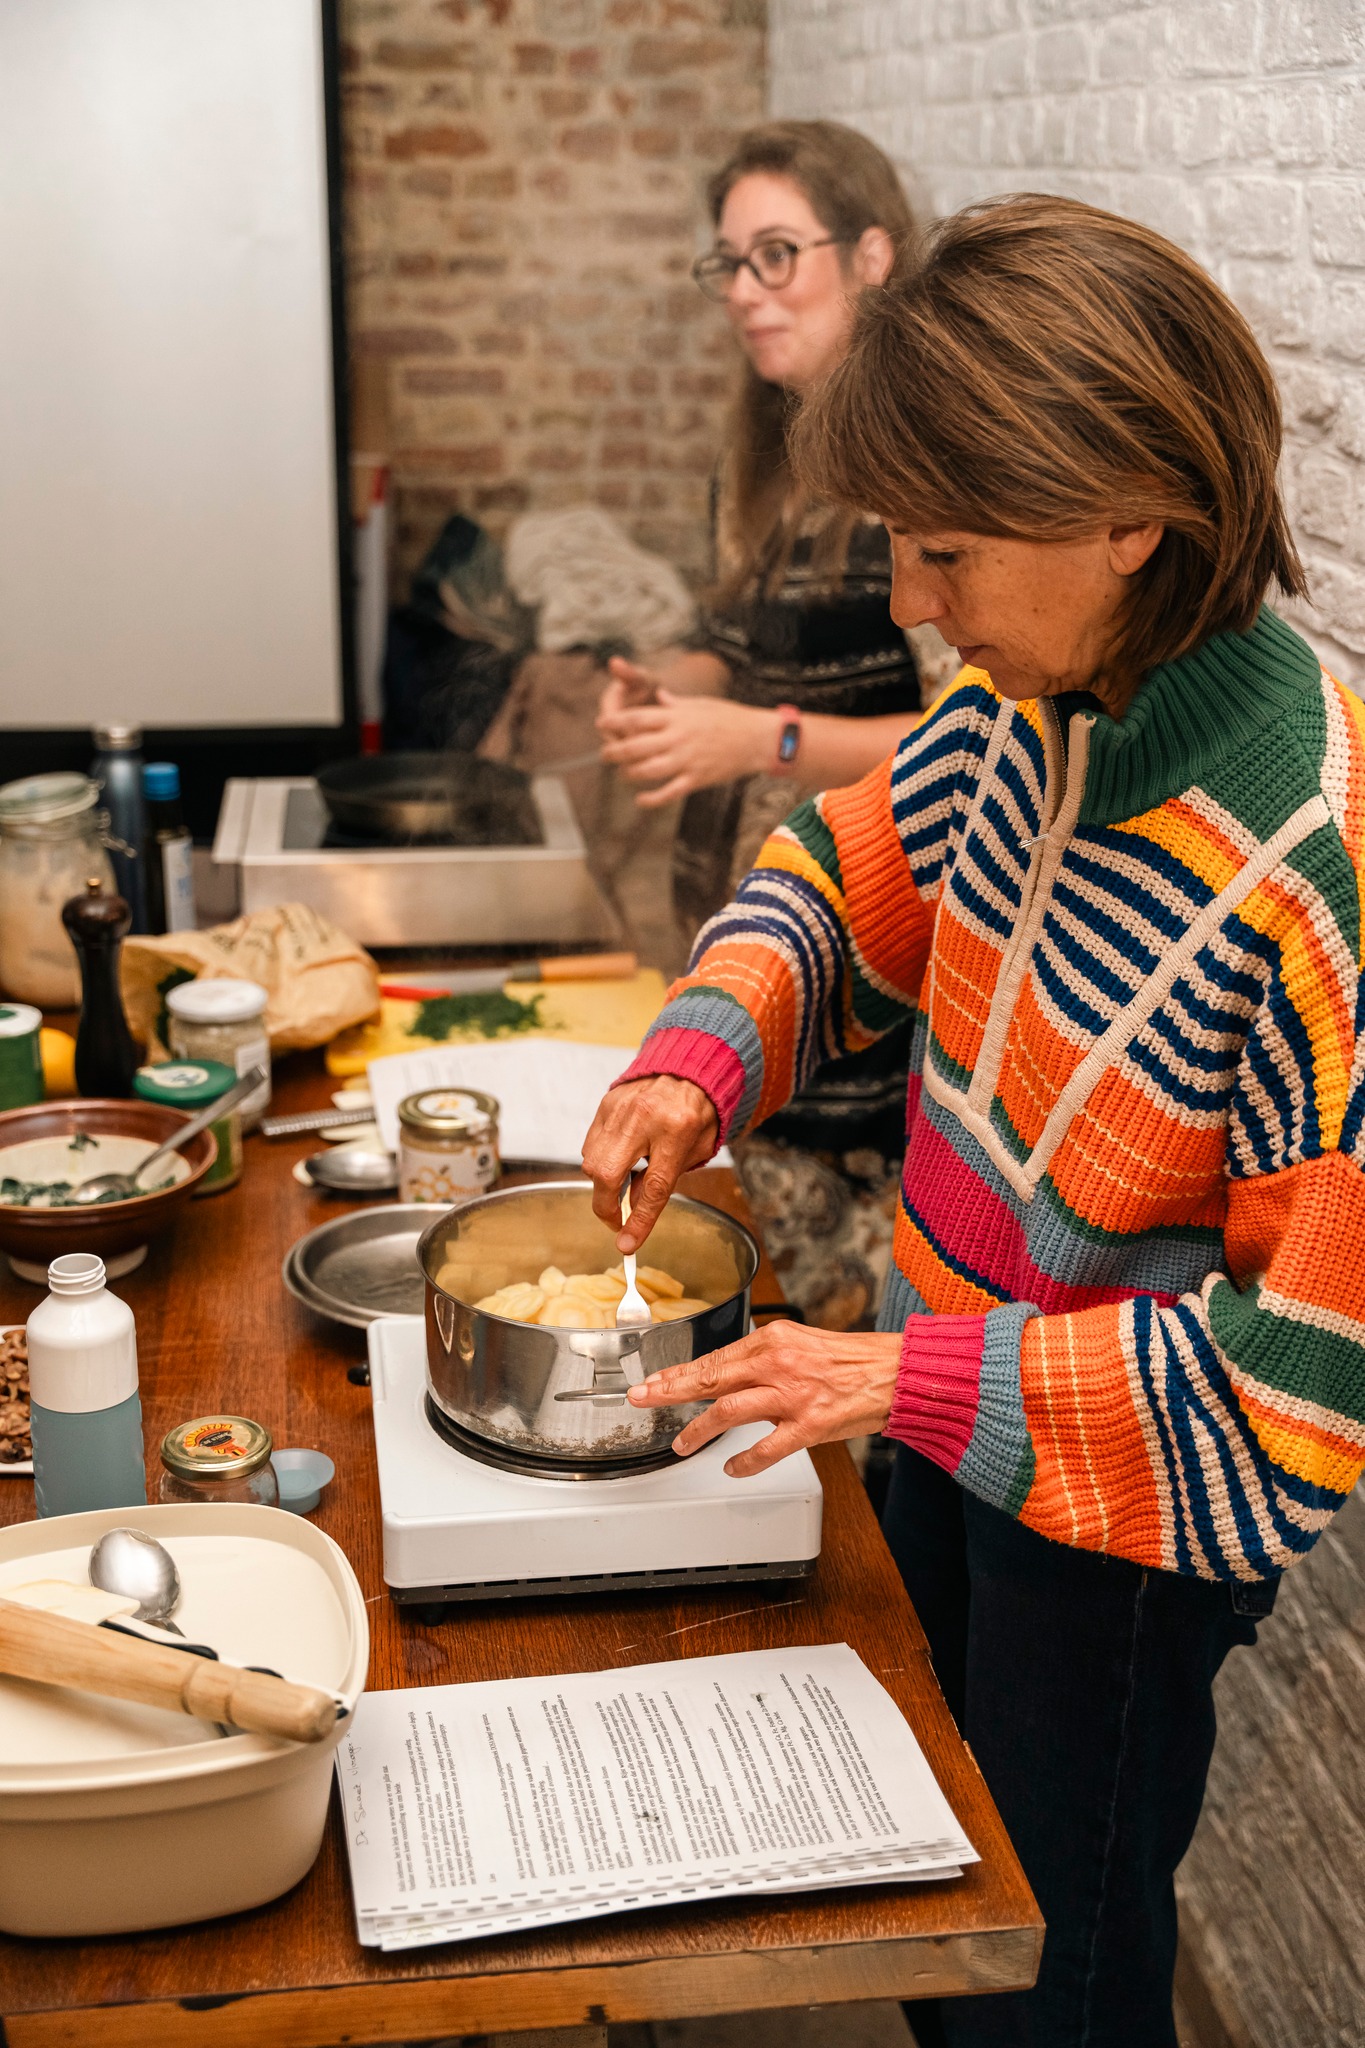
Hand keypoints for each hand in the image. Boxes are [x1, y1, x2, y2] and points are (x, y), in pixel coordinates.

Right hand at [581, 1075, 718, 1249]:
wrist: (689, 1068)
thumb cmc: (697, 1112)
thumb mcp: (695, 1151)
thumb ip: (664, 1180)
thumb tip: (633, 1209)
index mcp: (677, 1130)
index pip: (654, 1186)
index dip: (639, 1220)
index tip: (626, 1244)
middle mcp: (644, 1117)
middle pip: (607, 1173)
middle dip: (605, 1206)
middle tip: (616, 1220)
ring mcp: (620, 1108)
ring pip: (591, 1160)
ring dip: (603, 1183)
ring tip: (624, 1182)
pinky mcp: (606, 1104)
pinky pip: (591, 1144)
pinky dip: (600, 1160)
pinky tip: (618, 1159)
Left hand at [598, 660, 776, 806]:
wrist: (758, 739)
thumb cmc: (730, 718)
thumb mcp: (701, 704)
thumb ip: (675, 703)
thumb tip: (659, 695)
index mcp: (677, 717)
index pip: (637, 718)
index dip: (615, 723)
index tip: (602, 726)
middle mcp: (678, 738)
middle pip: (636, 746)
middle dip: (615, 752)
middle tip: (605, 756)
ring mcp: (687, 760)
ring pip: (648, 770)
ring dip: (629, 774)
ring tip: (622, 774)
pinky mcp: (697, 779)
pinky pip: (669, 792)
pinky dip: (652, 799)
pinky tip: (640, 800)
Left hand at [627, 1321, 902, 1476]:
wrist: (894, 1373)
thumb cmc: (850, 1361)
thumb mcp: (799, 1343)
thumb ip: (763, 1357)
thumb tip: (727, 1374)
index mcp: (773, 1339)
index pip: (714, 1357)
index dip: (679, 1371)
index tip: (654, 1380)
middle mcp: (778, 1364)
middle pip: (711, 1378)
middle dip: (670, 1391)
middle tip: (642, 1400)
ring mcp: (793, 1396)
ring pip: (729, 1411)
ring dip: (699, 1430)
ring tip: (681, 1444)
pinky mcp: (810, 1425)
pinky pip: (767, 1448)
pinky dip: (744, 1461)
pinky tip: (730, 1468)